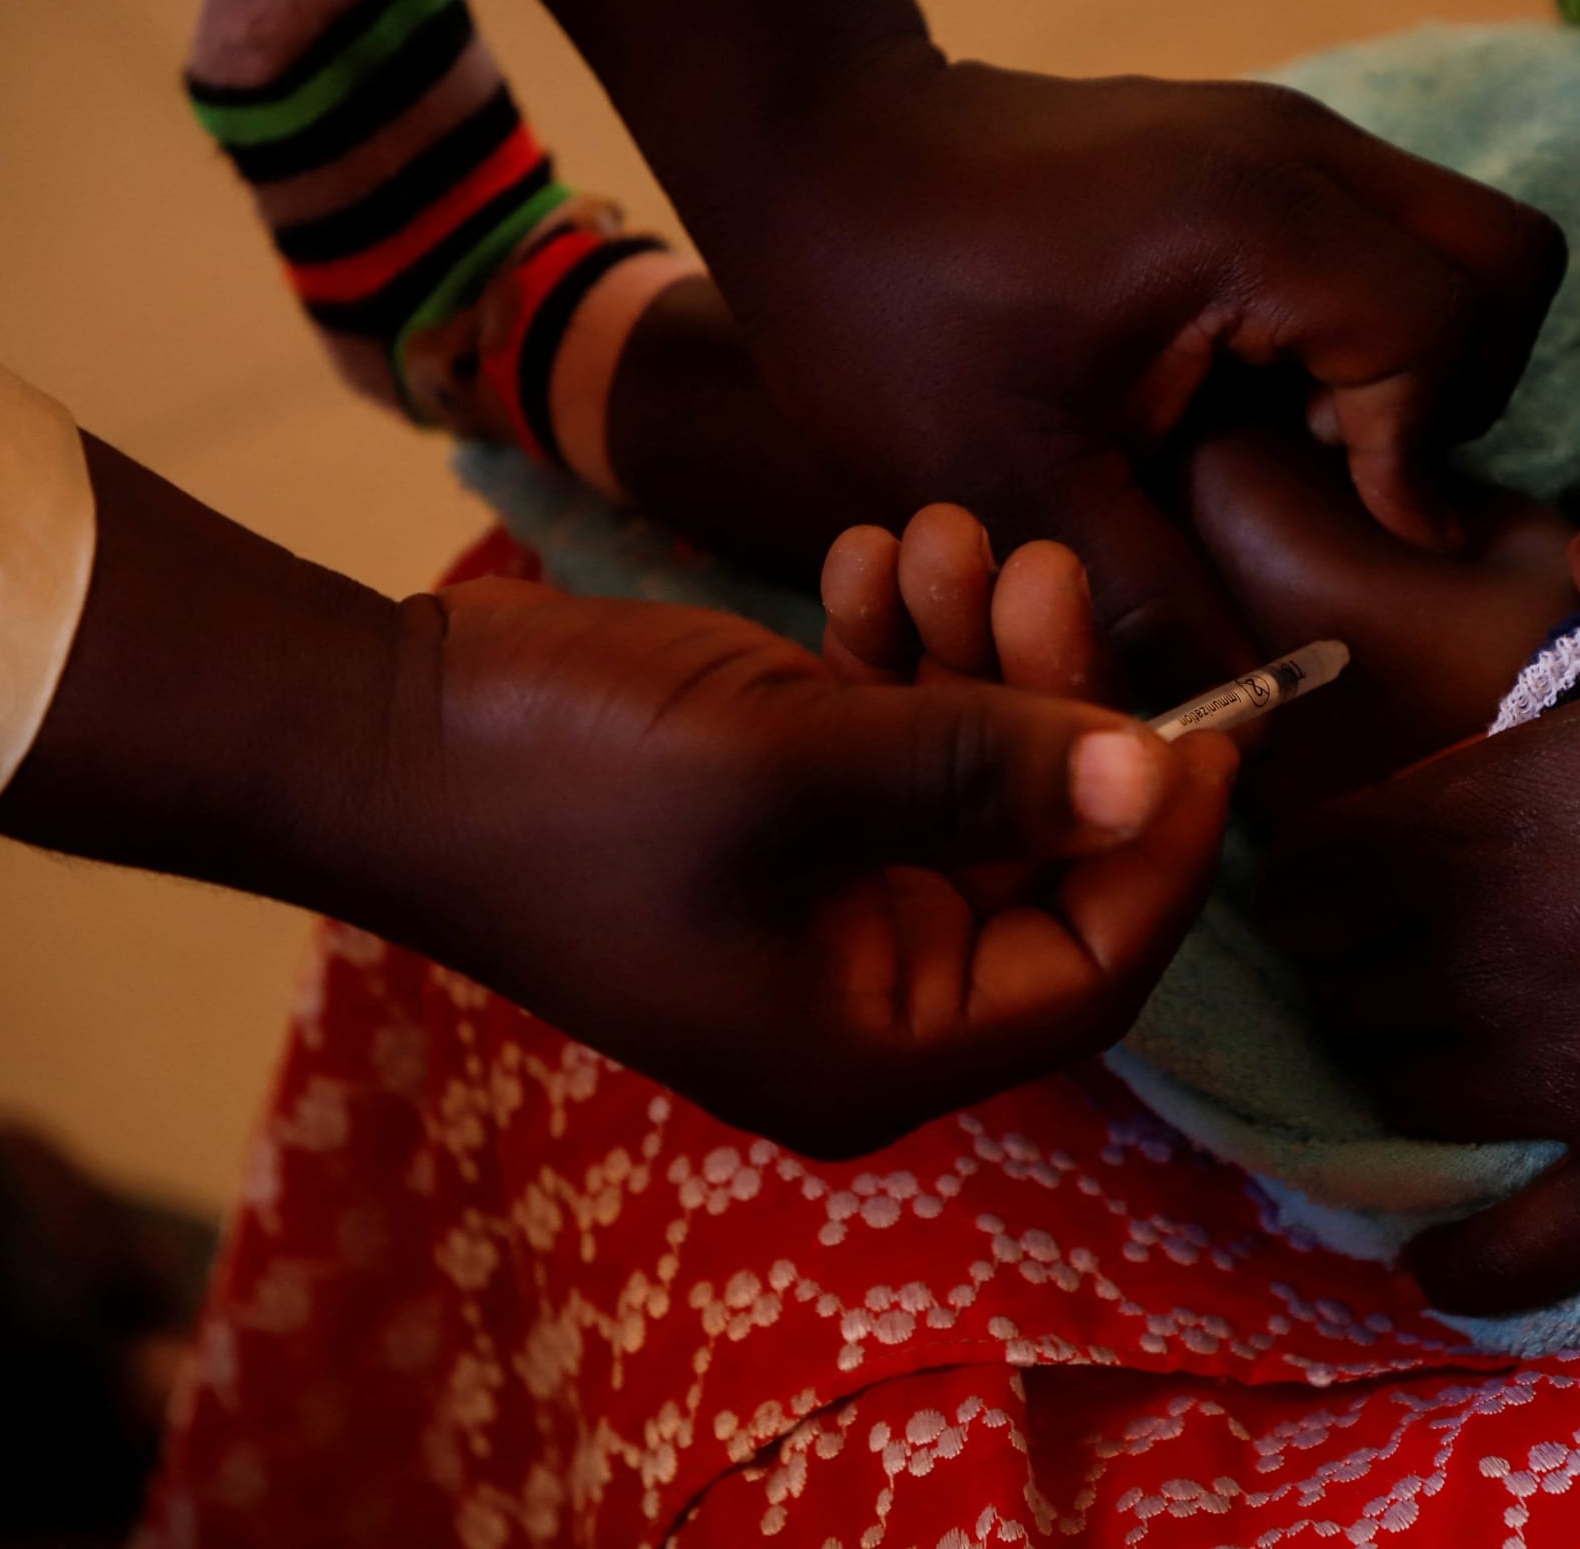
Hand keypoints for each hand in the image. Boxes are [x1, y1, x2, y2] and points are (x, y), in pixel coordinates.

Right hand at [386, 572, 1235, 1159]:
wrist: (370, 727)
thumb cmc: (564, 780)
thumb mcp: (794, 769)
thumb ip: (983, 768)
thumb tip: (1154, 776)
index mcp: (872, 1046)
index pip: (1090, 970)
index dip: (1163, 850)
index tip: (1209, 722)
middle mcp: (861, 992)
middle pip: (1037, 854)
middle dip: (1046, 699)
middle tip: (1033, 560)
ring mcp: (820, 903)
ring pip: (969, 777)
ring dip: (970, 649)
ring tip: (941, 532)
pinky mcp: (782, 819)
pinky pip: (890, 742)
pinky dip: (895, 651)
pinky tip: (867, 557)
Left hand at [641, 49, 1568, 688]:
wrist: (815, 150)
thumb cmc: (889, 311)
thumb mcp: (1012, 488)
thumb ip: (1152, 606)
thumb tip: (1255, 724)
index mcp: (1251, 221)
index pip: (1449, 334)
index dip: (1416, 456)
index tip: (1346, 522)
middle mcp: (1297, 148)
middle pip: (1506, 263)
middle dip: (1458, 391)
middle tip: (1341, 466)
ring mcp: (1286, 128)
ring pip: (1465, 238)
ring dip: (1421, 353)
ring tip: (1299, 428)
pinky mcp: (1261, 140)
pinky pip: (1392, 226)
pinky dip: (1372, 315)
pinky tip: (1261, 382)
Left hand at [1265, 495, 1579, 1313]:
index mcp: (1492, 820)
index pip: (1316, 868)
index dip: (1306, 864)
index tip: (1331, 857)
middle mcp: (1497, 957)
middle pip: (1342, 985)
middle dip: (1339, 963)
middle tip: (1373, 945)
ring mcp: (1568, 1081)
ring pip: (1401, 1098)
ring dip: (1385, 1068)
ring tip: (1407, 1045)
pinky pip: (1515, 1252)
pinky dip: (1458, 1263)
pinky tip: (1432, 1259)